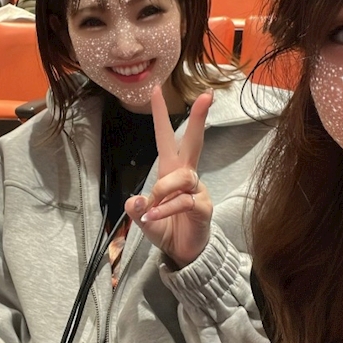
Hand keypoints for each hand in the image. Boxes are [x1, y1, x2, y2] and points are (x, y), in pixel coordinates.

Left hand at [125, 86, 213, 268]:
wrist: (184, 253)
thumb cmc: (166, 228)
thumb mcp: (143, 218)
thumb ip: (136, 209)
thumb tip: (136, 199)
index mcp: (170, 171)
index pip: (166, 138)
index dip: (161, 115)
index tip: (156, 89)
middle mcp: (185, 175)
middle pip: (193, 142)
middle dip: (198, 119)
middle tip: (206, 96)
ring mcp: (197, 190)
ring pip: (182, 177)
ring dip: (164, 189)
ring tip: (152, 205)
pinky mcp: (203, 207)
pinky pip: (183, 201)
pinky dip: (165, 209)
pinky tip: (154, 216)